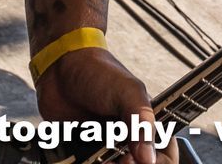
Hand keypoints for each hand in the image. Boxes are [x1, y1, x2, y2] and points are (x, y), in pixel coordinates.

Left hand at [36, 48, 162, 163]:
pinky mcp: (83, 151)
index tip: (138, 159)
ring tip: (102, 161)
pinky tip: (85, 158)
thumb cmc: (98, 72)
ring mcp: (105, 146)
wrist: (60, 67)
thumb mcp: (128, 92)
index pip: (160, 155)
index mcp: (145, 124)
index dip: (153, 161)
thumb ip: (141, 123)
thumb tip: (148, 158)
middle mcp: (127, 138)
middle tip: (121, 159)